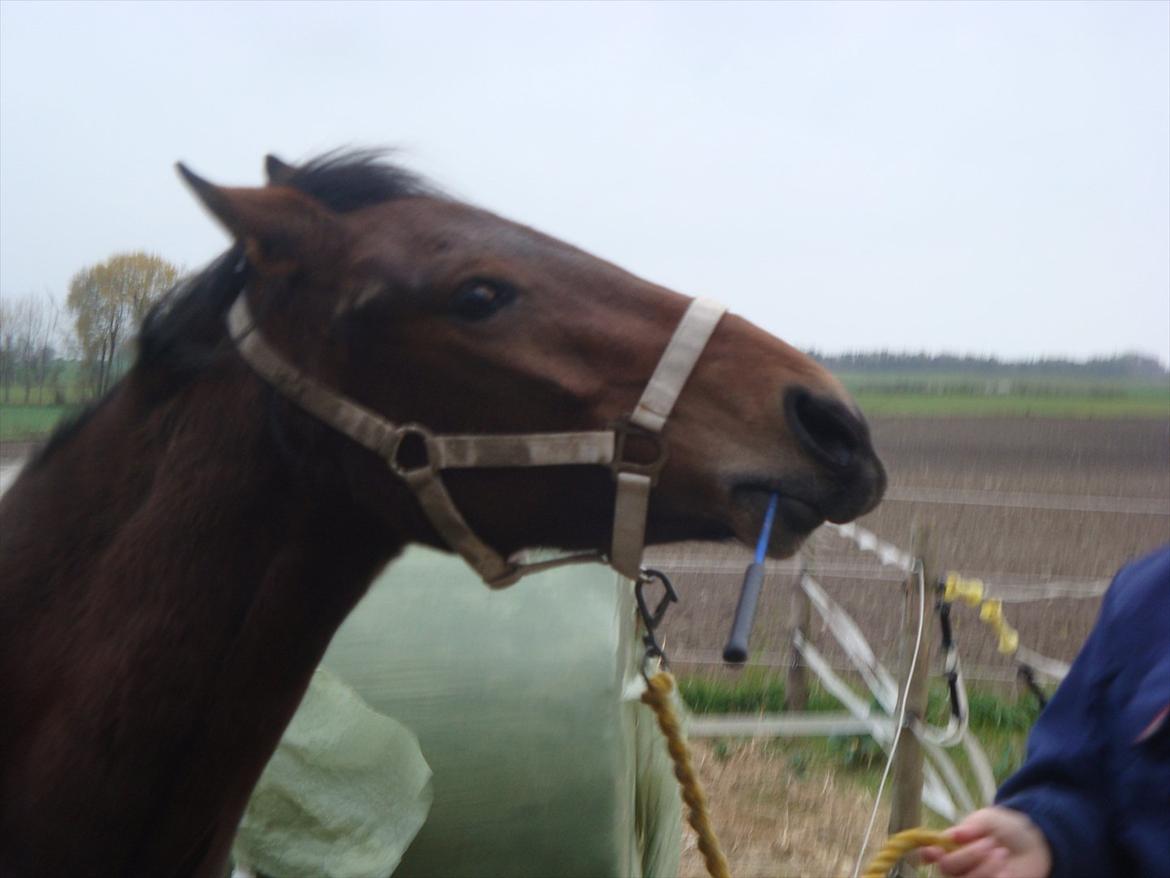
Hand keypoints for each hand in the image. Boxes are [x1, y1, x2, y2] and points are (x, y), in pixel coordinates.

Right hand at [919, 807, 1051, 877]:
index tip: (935, 851)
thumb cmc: (1007, 828)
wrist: (1037, 844)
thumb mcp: (989, 819)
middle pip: (947, 869)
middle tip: (990, 844)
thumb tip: (953, 836)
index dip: (927, 854)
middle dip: (968, 856)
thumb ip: (972, 826)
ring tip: (1002, 854)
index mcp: (952, 846)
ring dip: (985, 869)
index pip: (929, 854)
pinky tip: (1008, 872)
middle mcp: (959, 866)